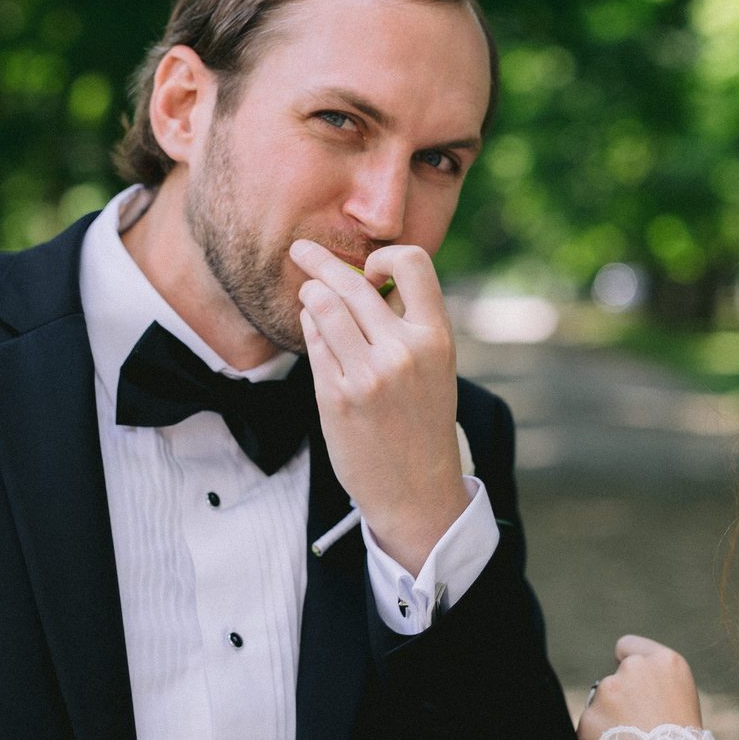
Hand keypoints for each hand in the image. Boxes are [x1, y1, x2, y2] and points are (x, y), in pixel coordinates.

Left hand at [291, 238, 465, 573]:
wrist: (415, 490)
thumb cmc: (423, 420)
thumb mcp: (437, 367)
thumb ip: (410, 323)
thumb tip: (364, 277)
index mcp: (437, 338)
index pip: (413, 263)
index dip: (384, 258)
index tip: (369, 270)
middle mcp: (404, 352)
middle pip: (353, 283)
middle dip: (320, 260)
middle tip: (301, 249)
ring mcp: (368, 375)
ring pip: (324, 307)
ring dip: (310, 293)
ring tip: (307, 293)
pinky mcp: (335, 398)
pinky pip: (314, 343)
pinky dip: (309, 327)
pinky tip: (312, 327)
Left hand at [577, 634, 702, 739]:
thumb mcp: (680, 696)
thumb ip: (651, 678)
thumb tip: (622, 674)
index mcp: (663, 661)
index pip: (626, 646)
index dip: (627, 664)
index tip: (632, 684)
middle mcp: (633, 669)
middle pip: (612, 678)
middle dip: (619, 698)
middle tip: (640, 726)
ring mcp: (608, 692)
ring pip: (599, 705)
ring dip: (608, 721)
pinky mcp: (589, 719)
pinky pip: (589, 729)